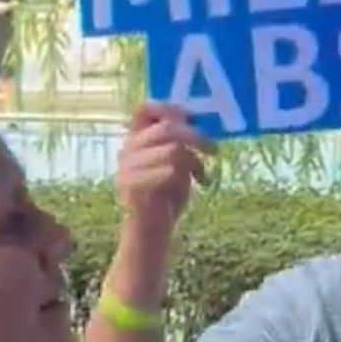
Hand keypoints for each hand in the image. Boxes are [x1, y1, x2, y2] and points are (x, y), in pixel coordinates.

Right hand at [116, 102, 212, 241]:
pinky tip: (199, 184)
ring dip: (195, 162)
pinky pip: (169, 171)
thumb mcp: (176, 163)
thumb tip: (196, 122)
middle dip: (195, 136)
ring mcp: (127, 169)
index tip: (192, 118)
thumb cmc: (165, 197)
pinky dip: (189, 176)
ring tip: (202, 175)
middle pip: (167, 129)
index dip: (168, 109)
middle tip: (213, 150)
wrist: (149, 232)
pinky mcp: (133, 187)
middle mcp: (127, 150)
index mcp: (134, 141)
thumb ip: (178, 142)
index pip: (143, 110)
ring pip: (173, 150)